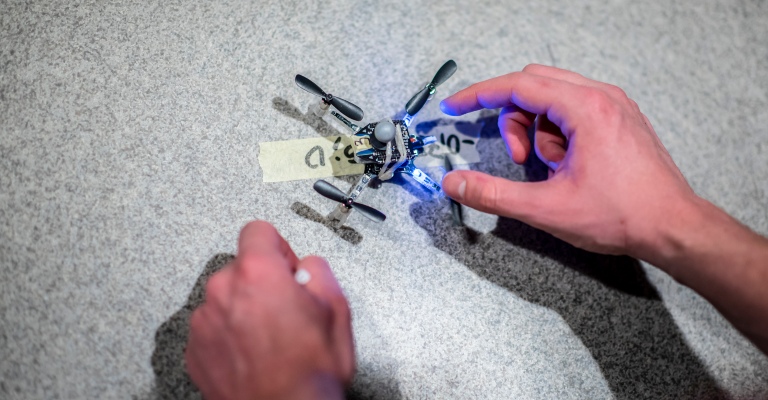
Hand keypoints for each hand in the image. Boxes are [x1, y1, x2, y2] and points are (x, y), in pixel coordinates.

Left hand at [185, 221, 354, 399]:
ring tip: (269, 340)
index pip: (257, 230)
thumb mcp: (337, 309)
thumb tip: (308, 267)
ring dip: (244, 310)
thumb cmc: (308, 373)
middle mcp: (223, 291)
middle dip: (262, 283)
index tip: (286, 267)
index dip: (279, 248)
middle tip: (286, 312)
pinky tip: (253, 355)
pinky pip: (213, 328)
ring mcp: (204, 322)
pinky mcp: (195, 350)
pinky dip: (230, 336)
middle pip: (241, 268)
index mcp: (257, 273)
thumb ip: (319, 272)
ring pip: (226, 299)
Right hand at [440, 64, 698, 258]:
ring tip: (552, 170)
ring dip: (539, 131)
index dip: (479, 95)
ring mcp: (614, 107)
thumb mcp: (546, 208)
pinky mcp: (620, 121)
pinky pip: (574, 111)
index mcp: (586, 109)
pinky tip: (568, 167)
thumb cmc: (622, 216)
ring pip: (553, 99)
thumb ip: (493, 194)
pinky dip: (559, 135)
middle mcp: (602, 98)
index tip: (455, 106)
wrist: (673, 228)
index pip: (518, 85)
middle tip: (519, 158)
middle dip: (514, 119)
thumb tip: (455, 184)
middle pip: (534, 86)